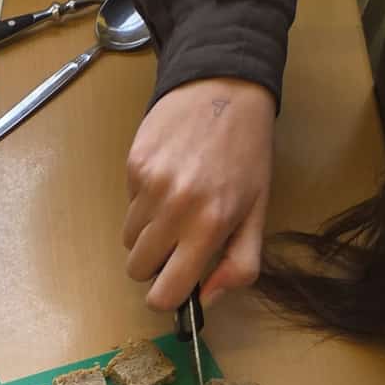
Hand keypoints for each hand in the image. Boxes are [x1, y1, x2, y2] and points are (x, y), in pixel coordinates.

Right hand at [123, 78, 276, 310]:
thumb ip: (240, 264)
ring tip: (174, 202)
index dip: (166, 296)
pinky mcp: (134, 166)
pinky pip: (127, 205)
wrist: (225, 86)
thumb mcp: (257, 210)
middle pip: (137, 270)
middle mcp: (175, 209)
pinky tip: (167, 176)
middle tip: (177, 237)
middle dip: (154, 262)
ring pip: (128, 239)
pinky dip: (143, 200)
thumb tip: (206, 298)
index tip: (174, 282)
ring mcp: (150, 186)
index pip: (163, 294)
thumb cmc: (246, 153)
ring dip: (147, 231)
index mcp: (209, 226)